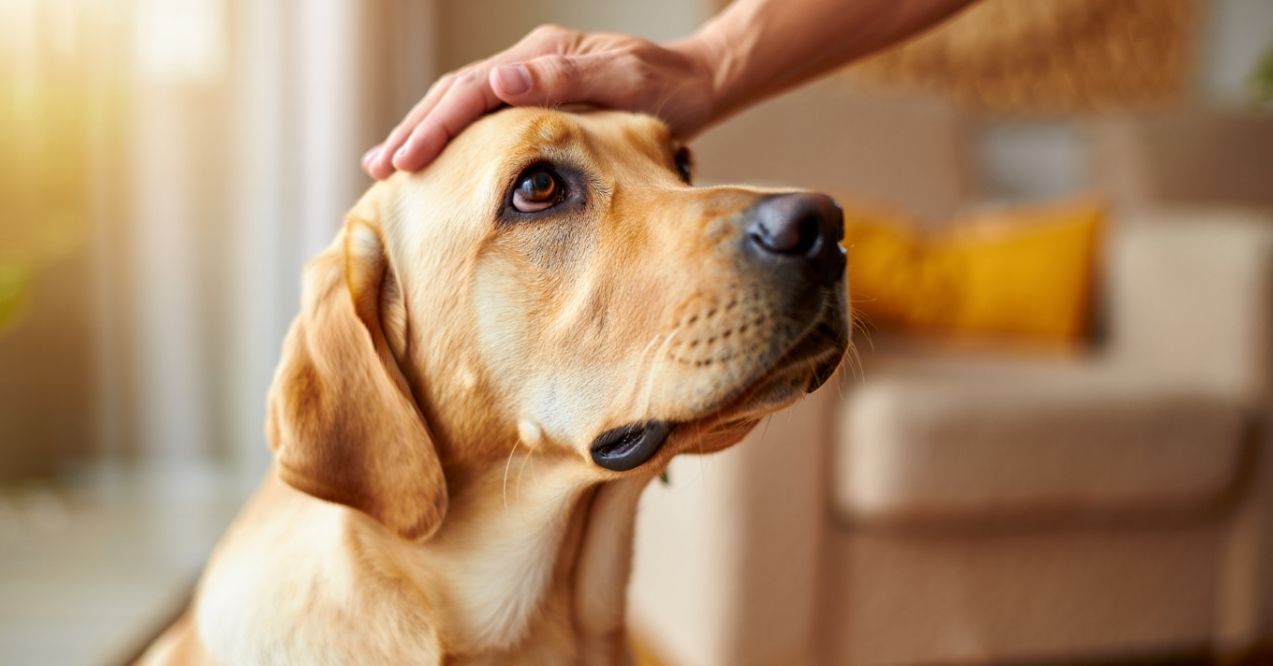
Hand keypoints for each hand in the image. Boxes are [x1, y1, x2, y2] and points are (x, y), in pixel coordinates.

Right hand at [362, 25, 718, 179]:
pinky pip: (484, 117)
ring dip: (425, 131)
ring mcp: (532, 80)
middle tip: (377, 167)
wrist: (697, 84)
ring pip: (463, 103)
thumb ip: (562, 78)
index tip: (403, 160)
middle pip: (455, 93)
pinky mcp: (539, 100)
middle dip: (413, 129)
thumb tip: (499, 78)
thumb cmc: (667, 88)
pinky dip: (454, 136)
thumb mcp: (622, 79)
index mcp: (541, 56)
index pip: (472, 90)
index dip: (433, 125)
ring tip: (388, 164)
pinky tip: (439, 161)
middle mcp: (529, 63)